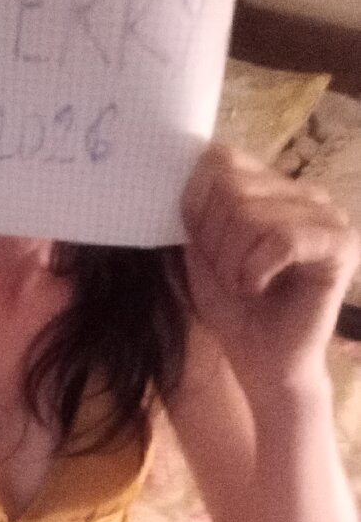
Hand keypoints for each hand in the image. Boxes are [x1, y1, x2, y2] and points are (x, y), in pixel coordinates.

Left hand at [181, 143, 360, 401]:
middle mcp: (302, 191)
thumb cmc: (234, 310)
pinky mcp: (342, 243)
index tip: (203, 250)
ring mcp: (326, 214)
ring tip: (246, 287)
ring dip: (233, 264)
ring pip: (252, 216)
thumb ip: (193, 213)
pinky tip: (260, 289)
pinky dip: (256, 271)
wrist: (264, 363)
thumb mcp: (199, 255)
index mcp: (269, 187)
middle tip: (230, 278)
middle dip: (214, 244)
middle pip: (230, 188)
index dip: (195, 206)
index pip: (219, 159)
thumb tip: (179, 175)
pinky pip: (281, 240)